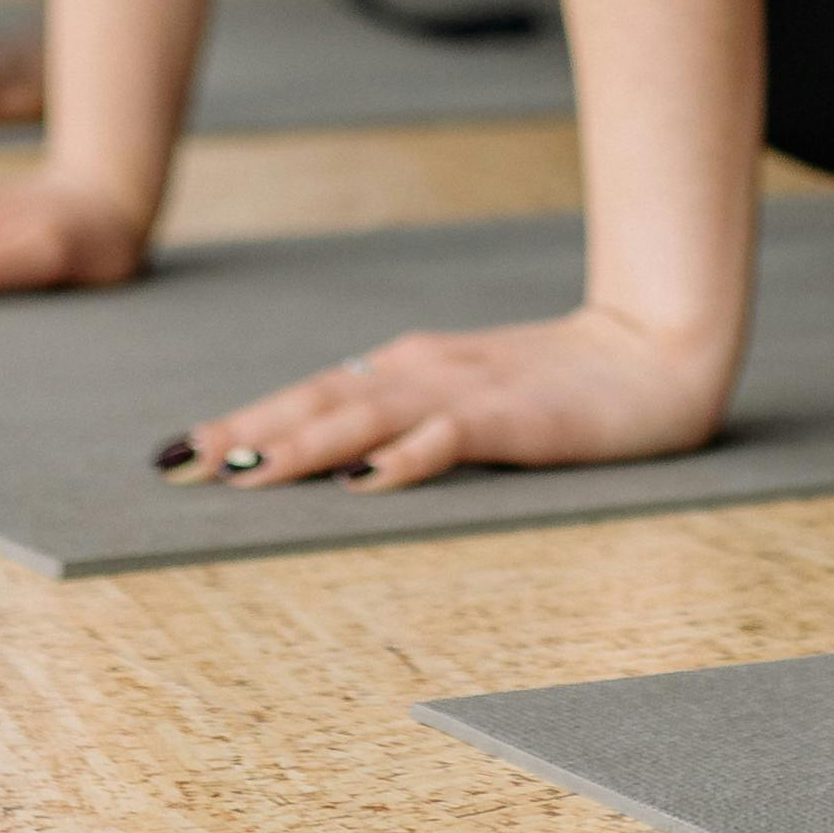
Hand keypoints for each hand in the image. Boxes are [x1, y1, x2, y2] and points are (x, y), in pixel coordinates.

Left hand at [161, 304, 735, 494]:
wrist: (658, 351)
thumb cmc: (562, 384)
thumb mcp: (467, 394)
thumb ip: (404, 410)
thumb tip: (330, 443)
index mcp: (407, 367)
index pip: (309, 394)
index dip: (241, 419)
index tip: (174, 451)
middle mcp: (424, 370)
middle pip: (319, 402)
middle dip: (245, 431)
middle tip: (176, 463)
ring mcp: (469, 391)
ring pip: (368, 417)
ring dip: (302, 444)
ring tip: (242, 471)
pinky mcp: (516, 417)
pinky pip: (449, 438)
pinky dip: (403, 458)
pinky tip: (364, 481)